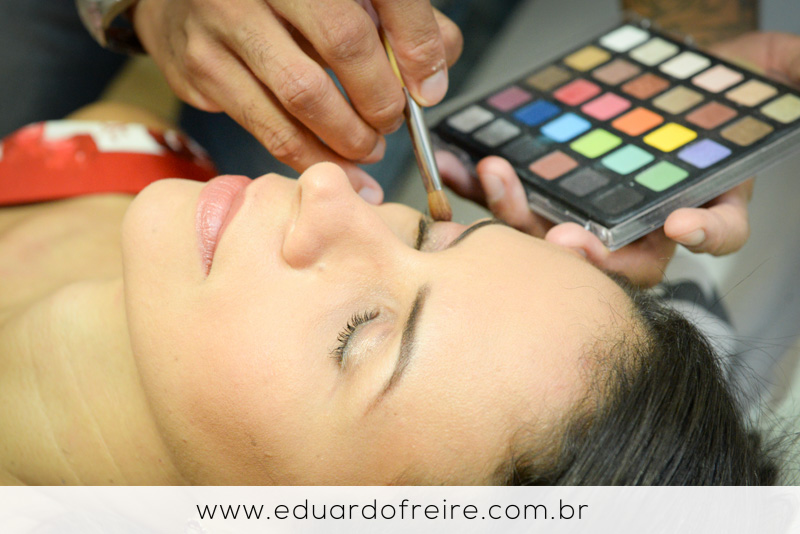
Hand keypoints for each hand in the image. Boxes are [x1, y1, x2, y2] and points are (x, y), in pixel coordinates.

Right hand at [133, 0, 462, 201]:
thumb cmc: (279, 0)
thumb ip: (398, 21)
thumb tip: (433, 76)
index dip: (416, 44)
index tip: (428, 90)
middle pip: (344, 42)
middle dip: (380, 98)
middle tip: (391, 123)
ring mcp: (224, 20)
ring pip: (302, 95)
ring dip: (347, 137)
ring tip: (367, 150)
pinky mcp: (200, 66)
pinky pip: (266, 126)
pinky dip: (308, 155)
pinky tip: (332, 165)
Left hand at [440, 31, 799, 286]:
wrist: (637, 85)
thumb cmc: (687, 94)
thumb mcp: (742, 78)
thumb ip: (773, 73)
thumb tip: (798, 61)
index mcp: (696, 205)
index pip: (714, 234)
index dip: (706, 233)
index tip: (686, 222)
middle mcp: (638, 228)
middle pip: (619, 261)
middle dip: (591, 258)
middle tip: (567, 240)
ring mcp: (584, 219)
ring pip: (553, 239)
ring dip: (521, 215)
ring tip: (496, 177)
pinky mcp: (538, 203)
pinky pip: (507, 207)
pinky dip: (479, 190)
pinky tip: (459, 169)